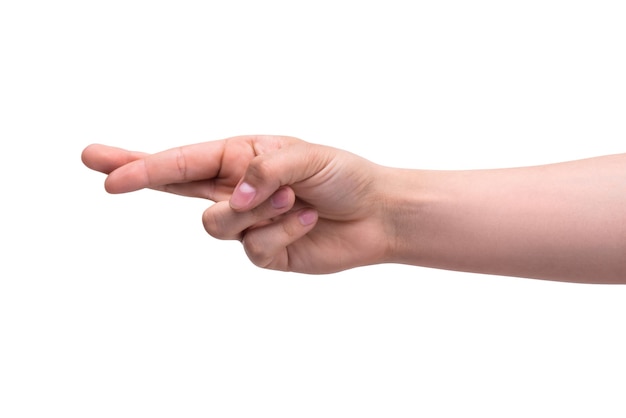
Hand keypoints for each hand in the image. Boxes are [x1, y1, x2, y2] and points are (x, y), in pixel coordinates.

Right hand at [81, 135, 393, 272]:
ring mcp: (246, 222)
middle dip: (136, 174)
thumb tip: (232, 194)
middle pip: (173, 186)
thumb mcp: (306, 156)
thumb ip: (264, 170)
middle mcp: (236, 189)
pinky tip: (306, 219)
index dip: (142, 164)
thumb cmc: (342, 176)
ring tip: (294, 198)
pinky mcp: (263, 252)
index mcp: (241, 157)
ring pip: (217, 224)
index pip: (183, 160)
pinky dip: (283, 231)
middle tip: (97, 166)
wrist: (375, 214)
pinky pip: (254, 245)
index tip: (102, 166)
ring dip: (256, 210)